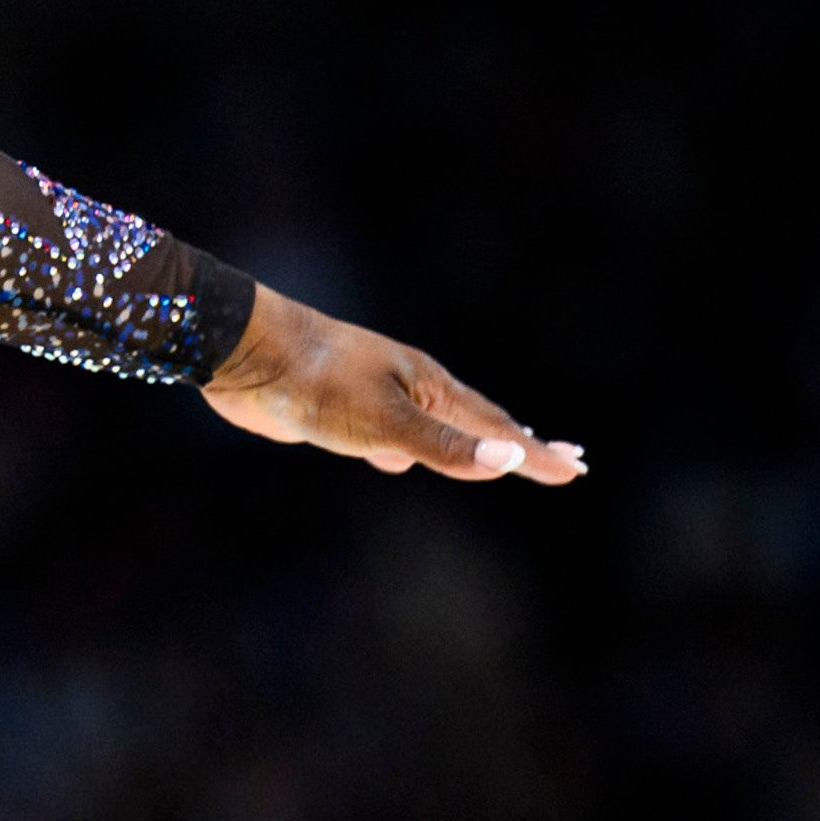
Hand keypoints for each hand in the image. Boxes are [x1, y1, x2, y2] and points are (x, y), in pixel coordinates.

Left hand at [202, 286, 582, 483]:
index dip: (535, 452)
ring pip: (430, 428)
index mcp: (428, 386)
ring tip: (492, 456)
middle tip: (561, 458)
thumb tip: (510, 459)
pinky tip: (395, 462)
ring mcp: (372, 397)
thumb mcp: (385, 422)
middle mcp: (407, 388)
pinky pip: (386, 435)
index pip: (496, 427)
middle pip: (474, 422)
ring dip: (463, 445)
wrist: (242, 352)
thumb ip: (443, 446)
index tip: (576, 468)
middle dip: (516, 443)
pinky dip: (405, 450)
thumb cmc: (316, 381)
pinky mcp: (335, 412)